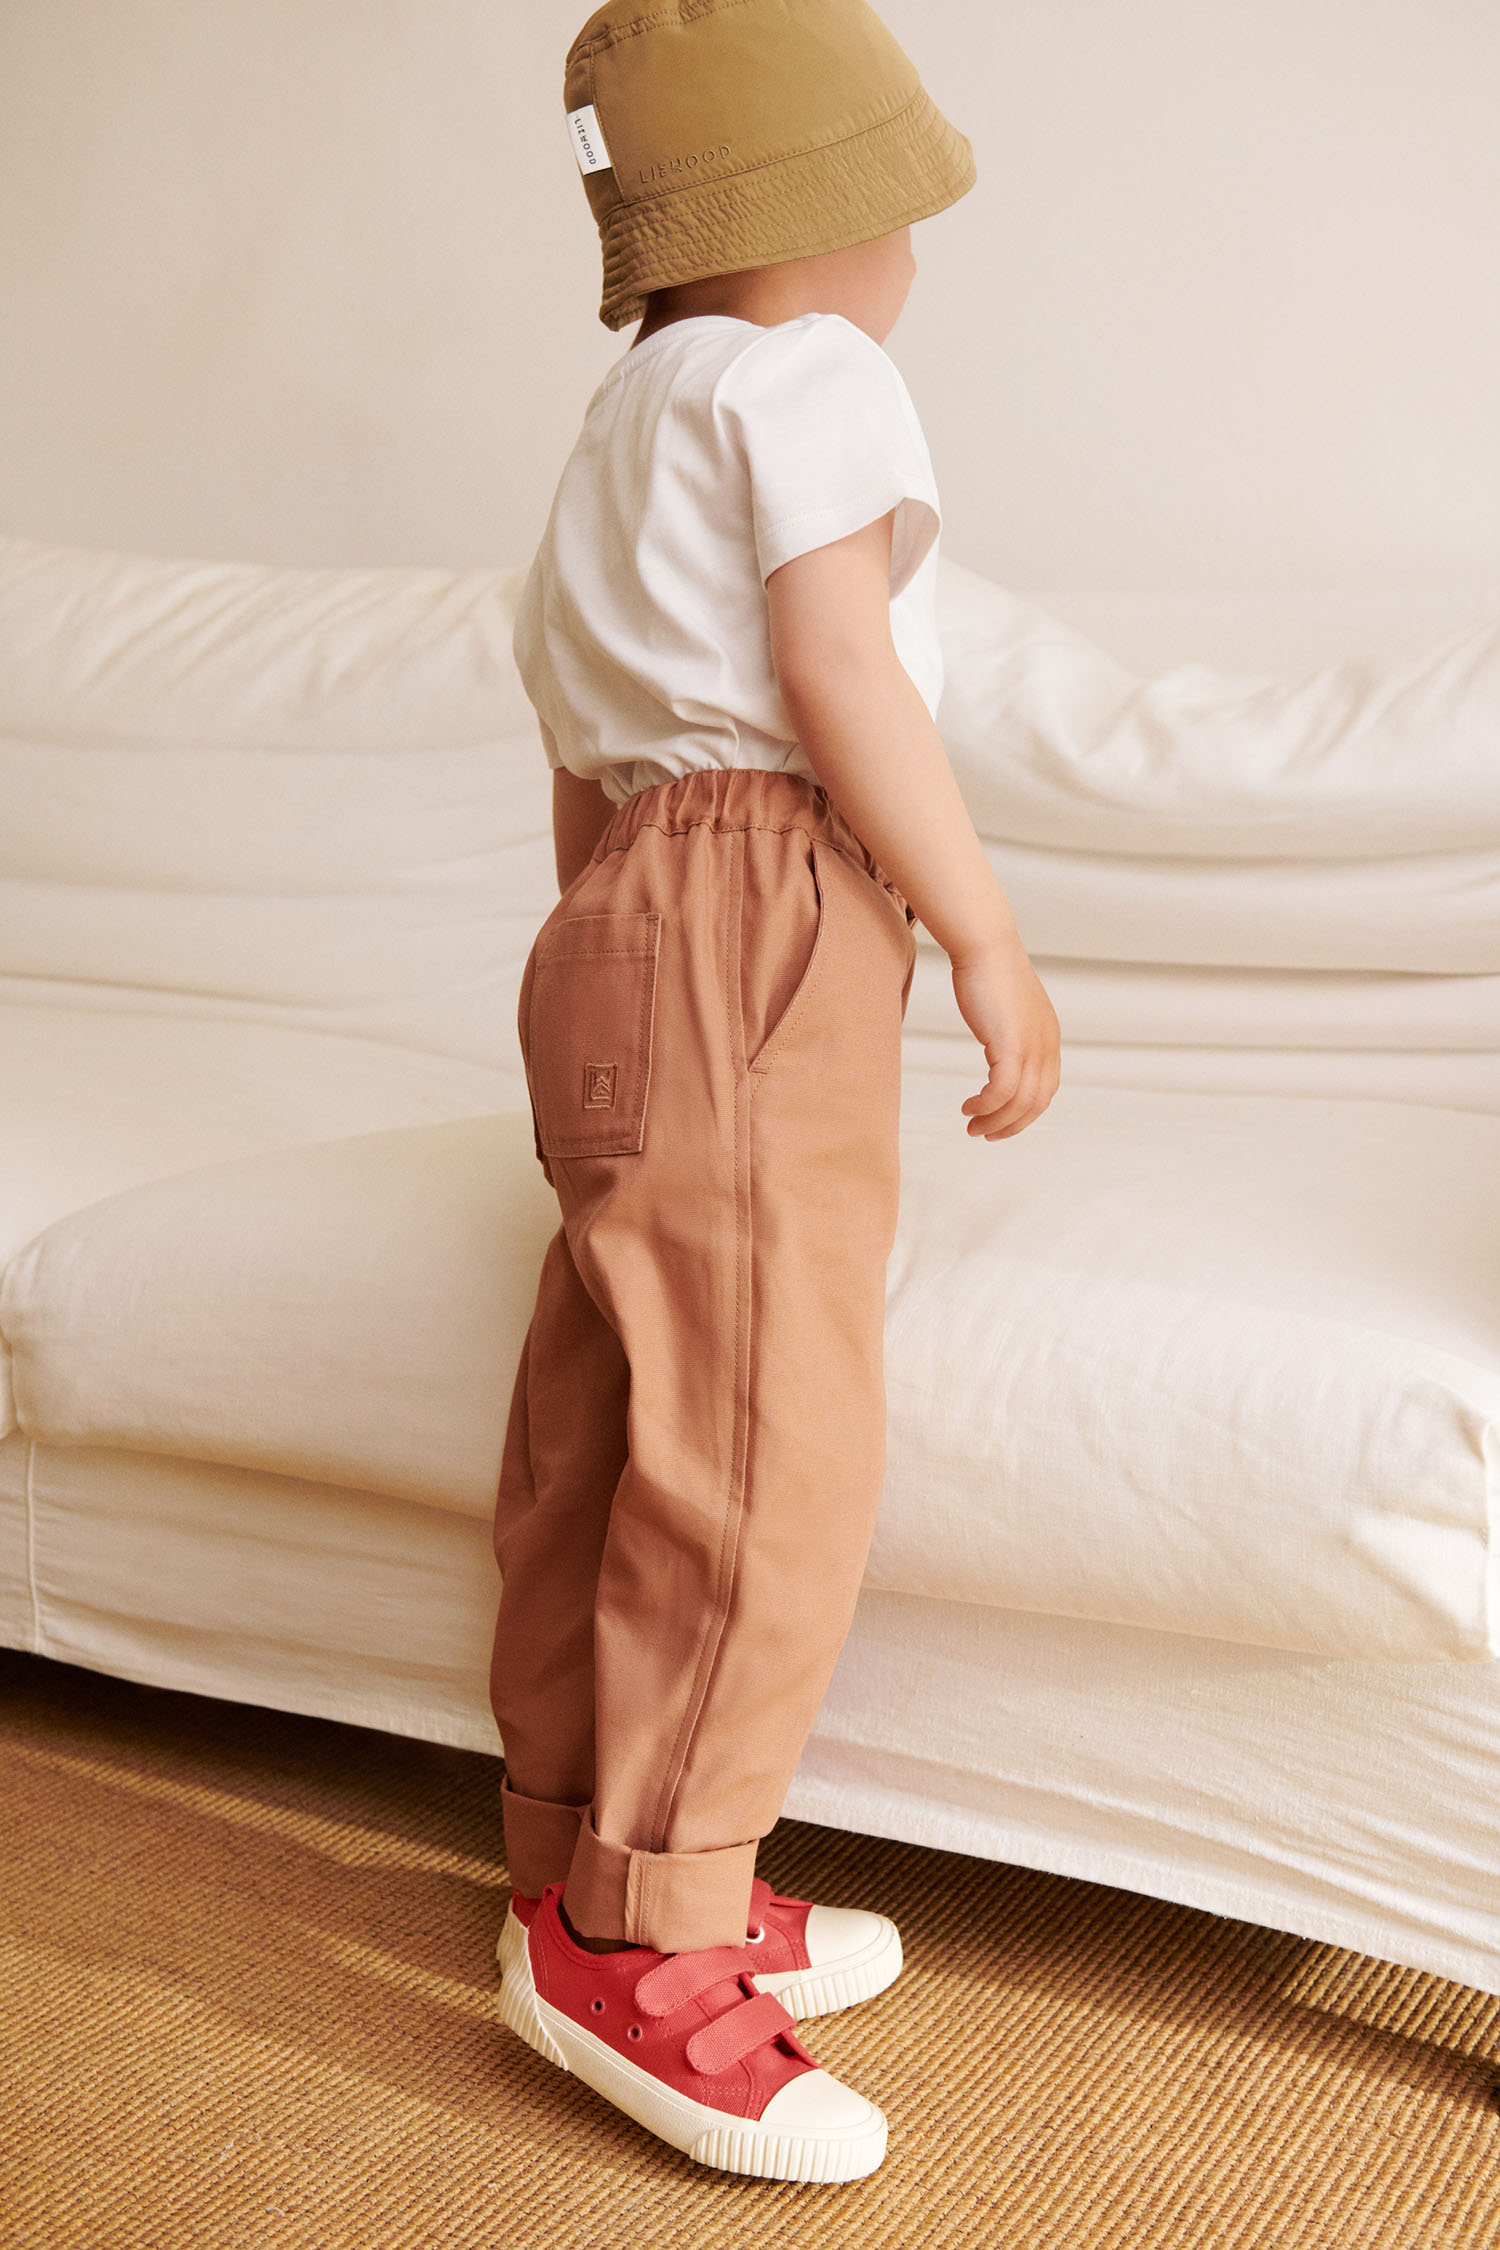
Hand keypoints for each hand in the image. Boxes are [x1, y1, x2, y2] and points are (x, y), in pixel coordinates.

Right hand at [951, 936, 1060, 1139]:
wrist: (985, 947)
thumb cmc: (988, 972)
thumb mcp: (1007, 1009)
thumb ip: (1009, 1031)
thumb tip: (998, 1045)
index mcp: (1048, 1039)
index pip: (1044, 1090)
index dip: (1023, 1113)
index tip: (998, 1121)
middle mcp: (1046, 1046)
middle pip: (1036, 1103)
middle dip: (1010, 1125)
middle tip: (983, 1134)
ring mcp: (1032, 1046)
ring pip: (1019, 1102)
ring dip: (995, 1120)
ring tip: (972, 1126)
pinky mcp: (1011, 1045)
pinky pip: (1001, 1092)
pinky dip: (986, 1106)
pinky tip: (969, 1108)